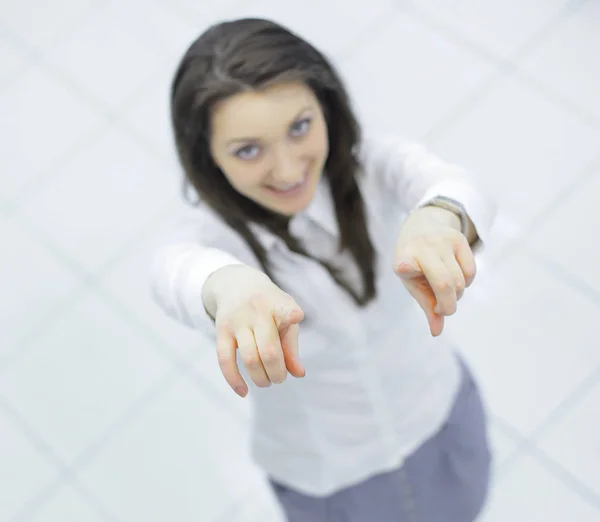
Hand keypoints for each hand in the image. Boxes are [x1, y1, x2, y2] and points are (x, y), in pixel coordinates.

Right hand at [203, 265, 304, 396]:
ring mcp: (237, 320)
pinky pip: (225, 360)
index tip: (296, 316)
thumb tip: (298, 374)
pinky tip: (243, 392)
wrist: (236, 284)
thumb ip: (291, 346)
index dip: (290, 314)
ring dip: (260, 378)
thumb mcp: (284, 317)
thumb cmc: (269, 306)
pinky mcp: (221, 330)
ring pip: (249, 359)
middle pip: (269, 350)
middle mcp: (257, 310)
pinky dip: (234, 380)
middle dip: (277, 373)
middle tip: (279, 378)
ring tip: (266, 381)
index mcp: (278, 304)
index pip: (284, 309)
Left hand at [393, 206, 475, 336]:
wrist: (421, 225)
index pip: (406, 264)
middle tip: (444, 309)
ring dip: (456, 295)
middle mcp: (422, 247)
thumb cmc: (414, 263)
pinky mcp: (459, 238)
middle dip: (448, 305)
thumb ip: (426, 306)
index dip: (408, 266)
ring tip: (446, 290)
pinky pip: (471, 272)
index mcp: (403, 259)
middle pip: (445, 284)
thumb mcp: (413, 283)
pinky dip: (466, 282)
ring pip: (460, 282)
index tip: (406, 267)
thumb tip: (437, 332)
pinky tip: (456, 277)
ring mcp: (442, 240)